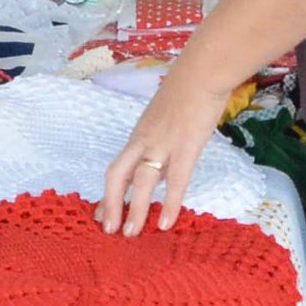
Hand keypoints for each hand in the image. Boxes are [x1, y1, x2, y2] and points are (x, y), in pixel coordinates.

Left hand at [97, 69, 232, 235]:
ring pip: (142, 181)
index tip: (102, 215)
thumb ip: (160, 143)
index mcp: (139, 135)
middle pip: (118, 175)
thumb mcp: (164, 117)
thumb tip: (161, 168)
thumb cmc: (187, 90)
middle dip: (111, 204)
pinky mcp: (186, 146)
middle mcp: (144, 141)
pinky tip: (165, 223)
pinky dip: (170, 204)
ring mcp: (164, 143)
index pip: (118, 168)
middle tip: (109, 230)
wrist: (203, 71)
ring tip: (131, 234)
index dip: (109, 195)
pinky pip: (175, 181)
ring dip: (135, 210)